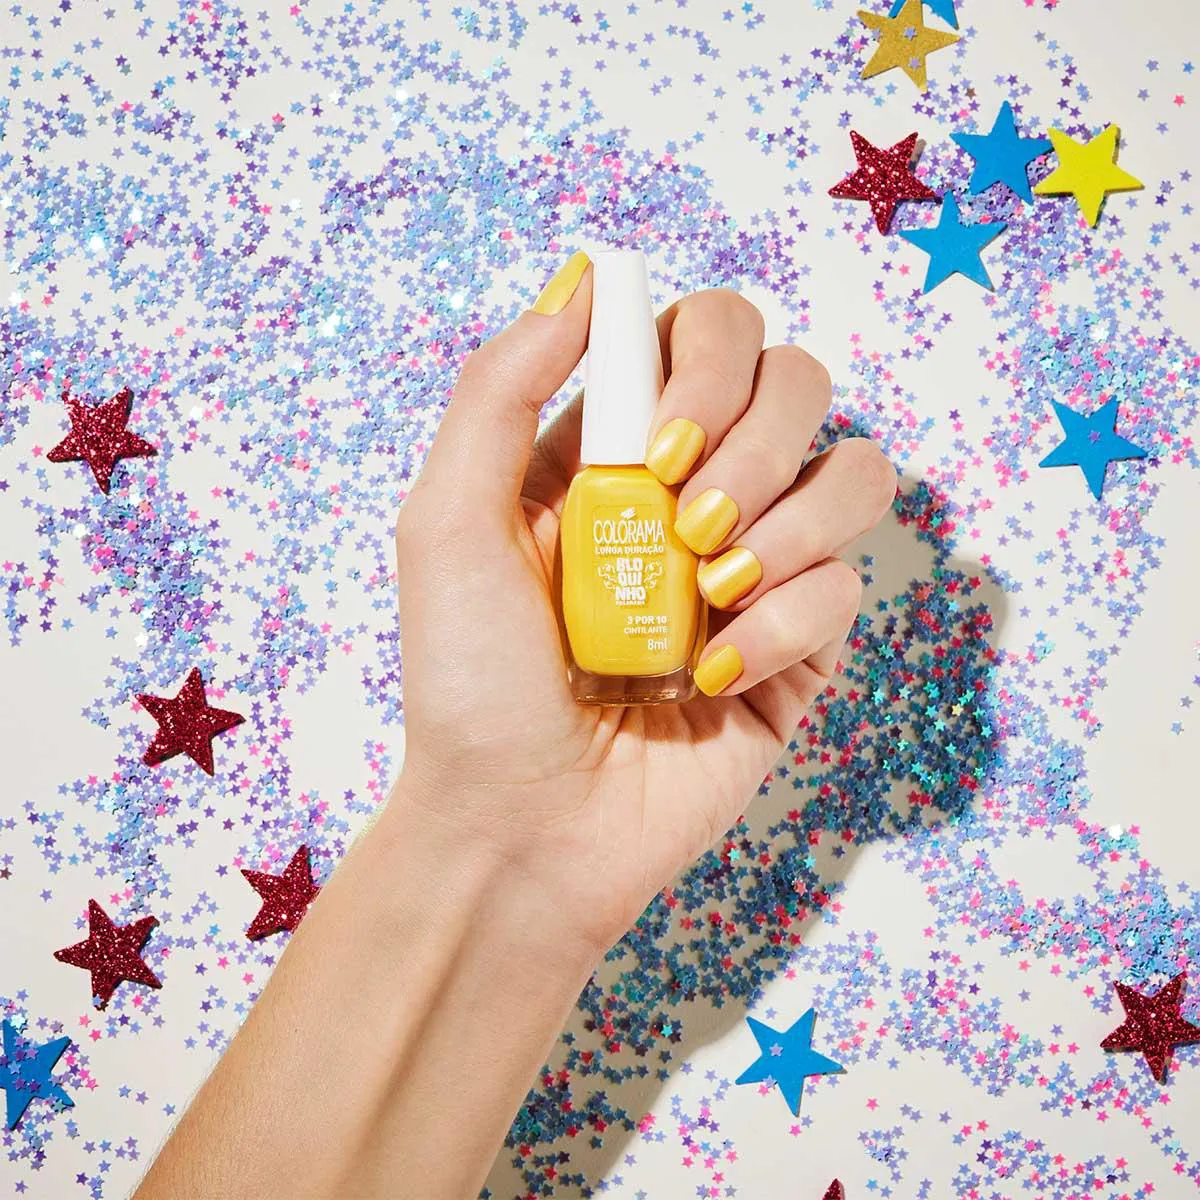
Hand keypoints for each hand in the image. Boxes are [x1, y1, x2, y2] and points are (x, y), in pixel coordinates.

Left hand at [393, 256, 895, 961]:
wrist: (522, 828)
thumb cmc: (471, 684)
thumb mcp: (448, 524)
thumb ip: (500, 389)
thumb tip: (586, 281)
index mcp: (614, 452)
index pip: (706, 336)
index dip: (703, 362)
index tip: (654, 445)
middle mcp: (695, 495)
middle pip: (797, 382)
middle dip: (754, 440)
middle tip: (686, 521)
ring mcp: (756, 569)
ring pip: (852, 473)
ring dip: (789, 526)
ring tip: (710, 593)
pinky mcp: (801, 647)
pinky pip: (848, 586)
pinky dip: (786, 624)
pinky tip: (715, 677)